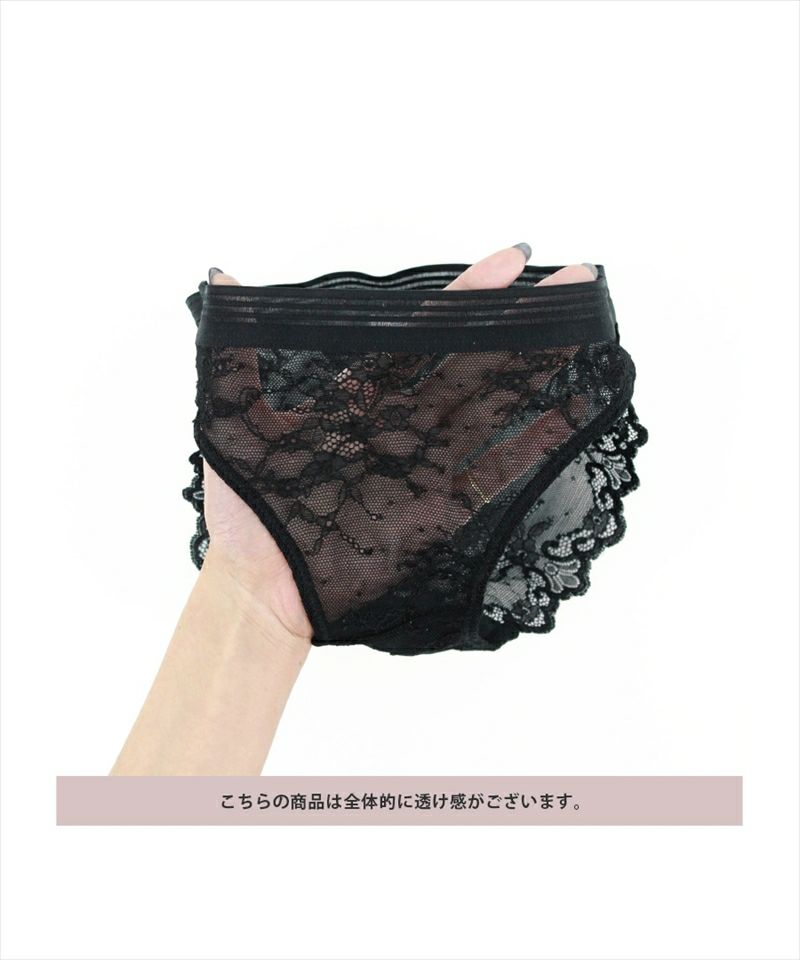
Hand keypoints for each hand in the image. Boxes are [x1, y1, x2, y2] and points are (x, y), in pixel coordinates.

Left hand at [202, 247, 596, 642]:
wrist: (263, 586)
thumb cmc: (245, 504)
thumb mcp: (232, 420)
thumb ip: (234, 354)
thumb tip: (223, 278)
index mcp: (362, 393)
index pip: (421, 333)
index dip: (465, 297)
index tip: (509, 261)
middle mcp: (405, 419)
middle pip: (472, 359)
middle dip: (521, 319)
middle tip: (576, 279)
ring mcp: (430, 462)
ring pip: (493, 404)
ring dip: (538, 369)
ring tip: (586, 333)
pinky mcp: (443, 507)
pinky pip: (496, 470)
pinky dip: (536, 443)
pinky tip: (572, 413)